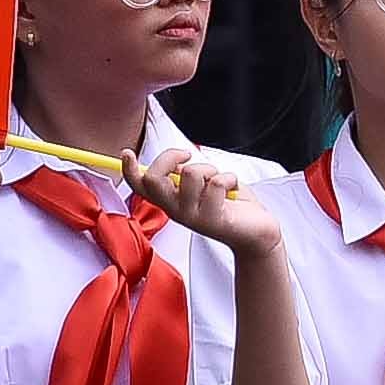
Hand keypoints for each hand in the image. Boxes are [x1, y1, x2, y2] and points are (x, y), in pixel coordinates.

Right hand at [126, 147, 281, 258]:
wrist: (256, 232)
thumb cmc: (229, 204)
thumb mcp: (202, 184)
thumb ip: (186, 174)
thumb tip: (176, 161)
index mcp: (170, 200)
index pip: (140, 187)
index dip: (128, 170)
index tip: (127, 153)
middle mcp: (176, 210)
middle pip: (154, 178)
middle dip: (170, 157)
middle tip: (188, 156)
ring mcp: (192, 216)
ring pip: (191, 174)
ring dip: (210, 169)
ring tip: (220, 182)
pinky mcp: (212, 219)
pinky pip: (218, 183)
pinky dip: (230, 178)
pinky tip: (233, 191)